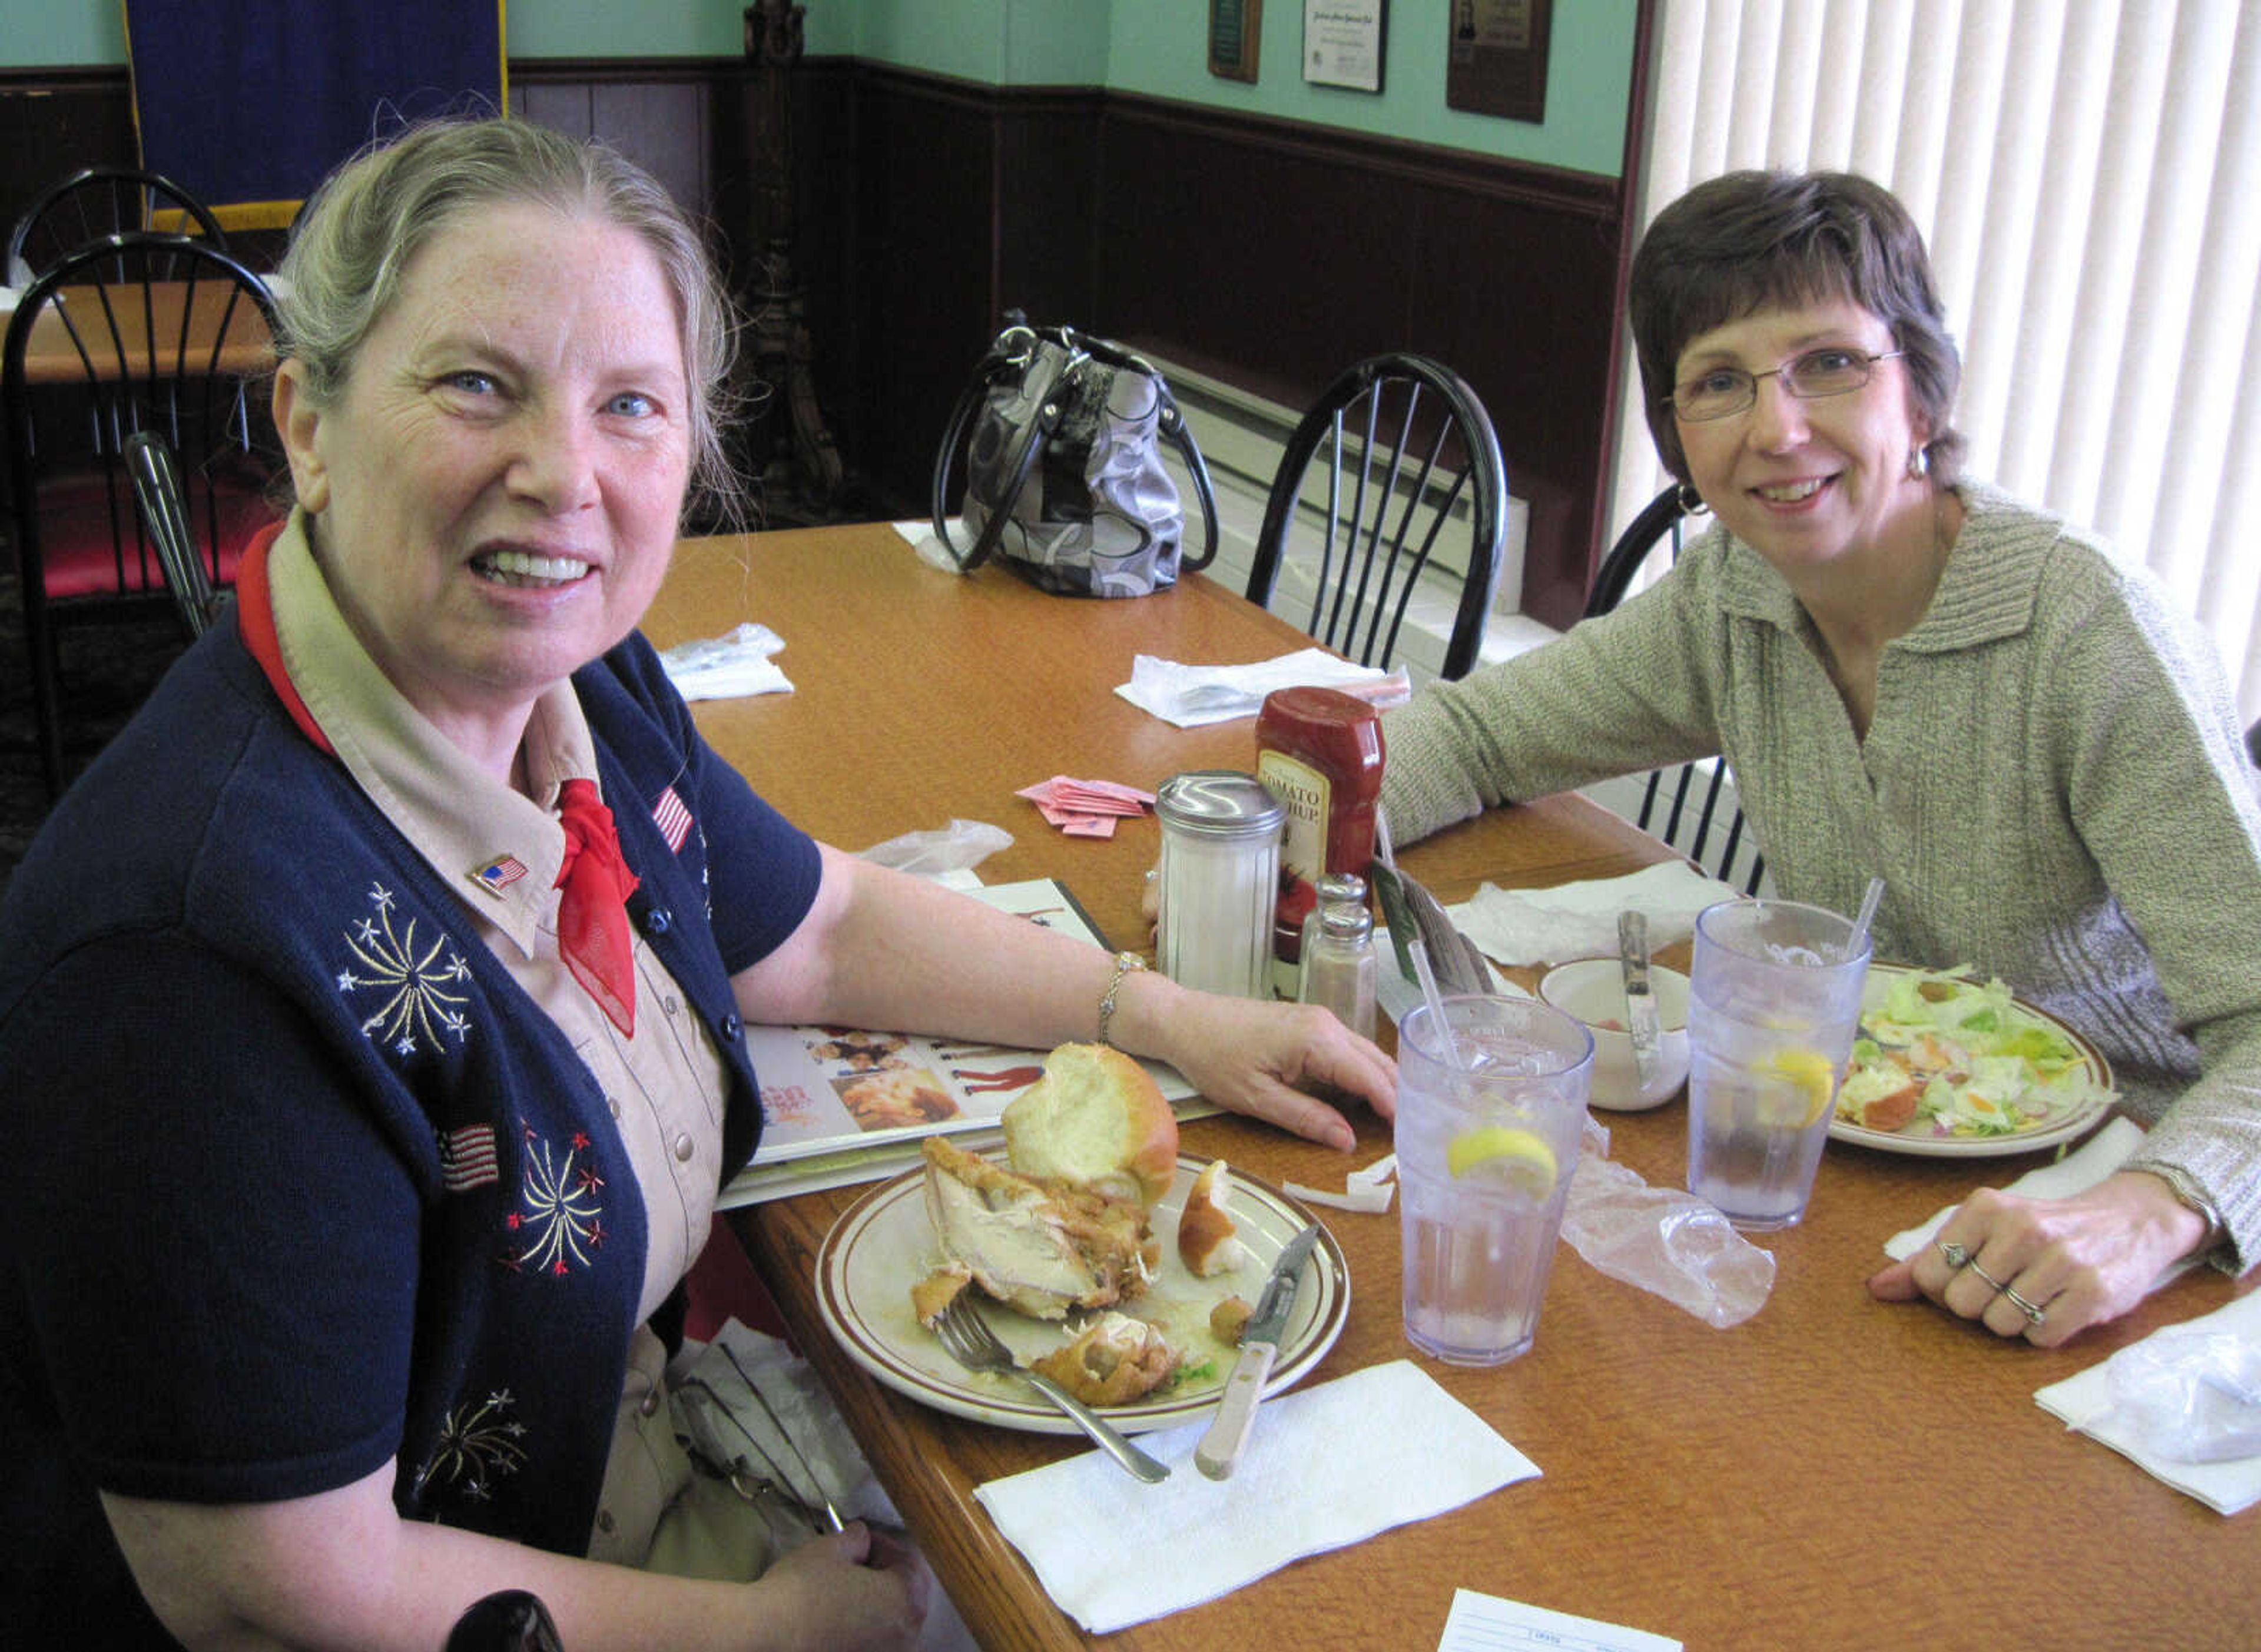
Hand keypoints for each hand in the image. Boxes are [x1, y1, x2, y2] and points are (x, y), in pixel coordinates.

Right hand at [757, 1521, 932, 1649]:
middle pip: (903, 1595)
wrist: (767, 1635)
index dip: (884, 1546)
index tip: (863, 1541)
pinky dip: (859, 1630)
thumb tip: (862, 1537)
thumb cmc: (802, 1590)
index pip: (909, 1563)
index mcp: (908, 1600)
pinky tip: (834, 1618)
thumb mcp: (830, 1549)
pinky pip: (871, 1643)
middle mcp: (906, 1635)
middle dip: (881, 1575)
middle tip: (853, 1563)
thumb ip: (856, 1539)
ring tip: (841, 1592)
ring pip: (887, 1622)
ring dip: (871, 1604)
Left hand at [1121, 972, 1395, 1149]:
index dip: (1394, 1108)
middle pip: (1378, 1063)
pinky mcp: (1311, 1023)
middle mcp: (1327, 1024)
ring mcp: (1320, 1020)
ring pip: (1367, 1055)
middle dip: (1397, 1097)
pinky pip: (1349, 1050)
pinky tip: (1363, 1101)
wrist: (1184, 1019)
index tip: (1411, 1137)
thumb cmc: (1214, 1058)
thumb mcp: (1257, 1099)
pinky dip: (1363, 1074)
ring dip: (1382, 1085)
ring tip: (1394, 1123)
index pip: (1371, 1077)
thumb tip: (1348, 1141)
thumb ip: (1307, 1118)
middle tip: (1410, 1135)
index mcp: (1317, 1040)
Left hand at [1866, 1170, 2211, 1345]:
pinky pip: (2040, 1337)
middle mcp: (2023, 1229)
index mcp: (1987, 1208)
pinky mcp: (2093, 1293)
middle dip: (1978, 1306)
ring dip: (2012, 1320)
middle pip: (1962, 1304)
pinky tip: (2058, 1306)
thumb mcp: (1984, 1229)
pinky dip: (2044, 1331)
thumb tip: (1876, 1288)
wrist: (2129, 1221)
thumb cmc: (2042, 1229)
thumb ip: (1929, 1259)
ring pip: (2000, 1324)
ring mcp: (2061, 1260)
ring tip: (2035, 1294)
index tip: (1969, 1277)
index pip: (1929, 1274)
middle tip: (2005, 1288)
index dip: (1943, 1289)